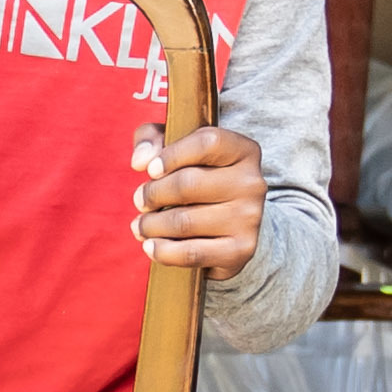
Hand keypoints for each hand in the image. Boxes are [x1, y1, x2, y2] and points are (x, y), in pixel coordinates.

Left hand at [134, 122, 264, 271]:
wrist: (231, 224)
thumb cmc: (197, 176)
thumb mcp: (175, 146)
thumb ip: (153, 139)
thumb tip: (140, 161)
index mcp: (243, 150)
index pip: (208, 142)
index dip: (173, 155)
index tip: (150, 170)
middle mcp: (252, 183)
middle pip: (188, 184)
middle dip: (153, 194)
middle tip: (140, 201)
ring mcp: (250, 218)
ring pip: (185, 221)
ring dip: (151, 225)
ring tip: (141, 225)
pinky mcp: (241, 250)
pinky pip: (192, 253)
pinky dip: (164, 252)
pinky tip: (150, 246)